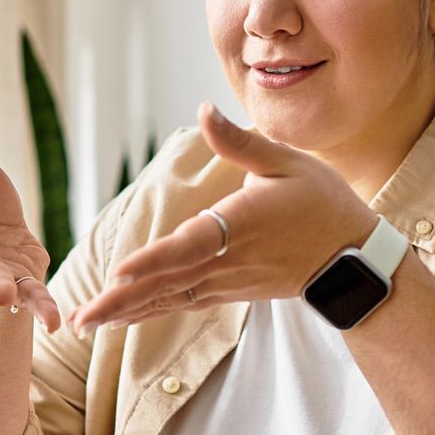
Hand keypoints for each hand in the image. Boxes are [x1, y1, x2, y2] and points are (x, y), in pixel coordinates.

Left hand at [69, 103, 374, 332]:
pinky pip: (183, 302)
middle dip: (121, 301)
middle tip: (78, 317)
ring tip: (84, 323)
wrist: (356, 258)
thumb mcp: (288, 162)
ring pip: (170, 298)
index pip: (191, 245)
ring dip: (126, 312)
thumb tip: (203, 111)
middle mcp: (231, 258)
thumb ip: (238, 143)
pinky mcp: (231, 292)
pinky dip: (150, 310)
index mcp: (242, 223)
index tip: (118, 274)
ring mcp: (230, 280)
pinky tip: (121, 319)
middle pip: (168, 282)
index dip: (154, 260)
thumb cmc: (323, 203)